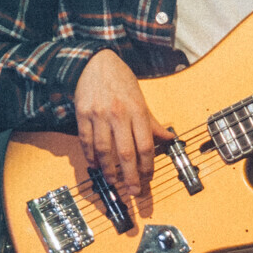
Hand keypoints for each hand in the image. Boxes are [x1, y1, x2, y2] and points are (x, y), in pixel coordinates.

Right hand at [73, 50, 168, 198]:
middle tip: (133, 191)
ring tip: (114, 182)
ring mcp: (99, 115)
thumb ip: (153, 122)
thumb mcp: (141, 99)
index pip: (144, 145)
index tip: (148, 179)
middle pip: (125, 153)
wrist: (95, 61)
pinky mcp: (82, 114)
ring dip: (109, 170)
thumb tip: (170, 138)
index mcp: (137, 110)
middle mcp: (118, 114)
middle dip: (130, 176)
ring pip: (104, 150)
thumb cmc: (121, 80)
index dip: (147, 166)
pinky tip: (95, 166)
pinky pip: (86, 141)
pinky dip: (90, 156)